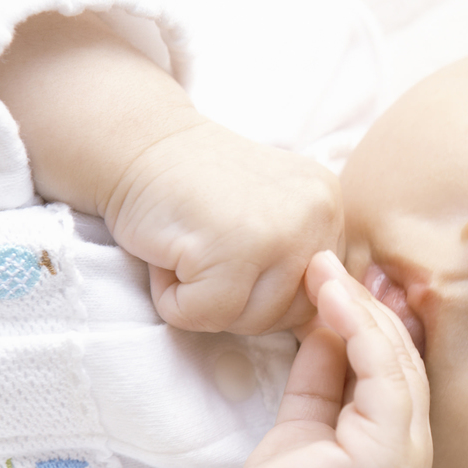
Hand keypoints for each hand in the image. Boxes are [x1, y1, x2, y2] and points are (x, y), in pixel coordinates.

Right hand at [0, 11, 343, 334]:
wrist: (138, 144)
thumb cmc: (197, 190)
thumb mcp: (272, 214)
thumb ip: (300, 259)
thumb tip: (323, 322)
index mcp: (330, 205)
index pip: (320, 295)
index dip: (268, 289)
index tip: (236, 247)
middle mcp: (318, 213)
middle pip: (290, 315)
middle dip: (239, 300)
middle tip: (207, 248)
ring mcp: (280, 230)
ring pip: (252, 321)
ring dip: (206, 300)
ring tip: (191, 248)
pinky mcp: (232, 250)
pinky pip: (205, 315)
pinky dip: (174, 299)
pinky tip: (172, 252)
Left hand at [209, 251, 432, 467]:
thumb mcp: (306, 414)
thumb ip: (323, 368)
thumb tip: (327, 312)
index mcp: (400, 437)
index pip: (398, 363)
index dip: (372, 314)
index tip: (338, 274)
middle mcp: (415, 444)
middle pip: (403, 354)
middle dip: (367, 302)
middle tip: (328, 260)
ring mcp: (408, 452)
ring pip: (397, 360)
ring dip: (360, 307)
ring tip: (324, 269)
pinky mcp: (388, 456)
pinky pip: (383, 377)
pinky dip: (358, 331)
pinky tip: (330, 300)